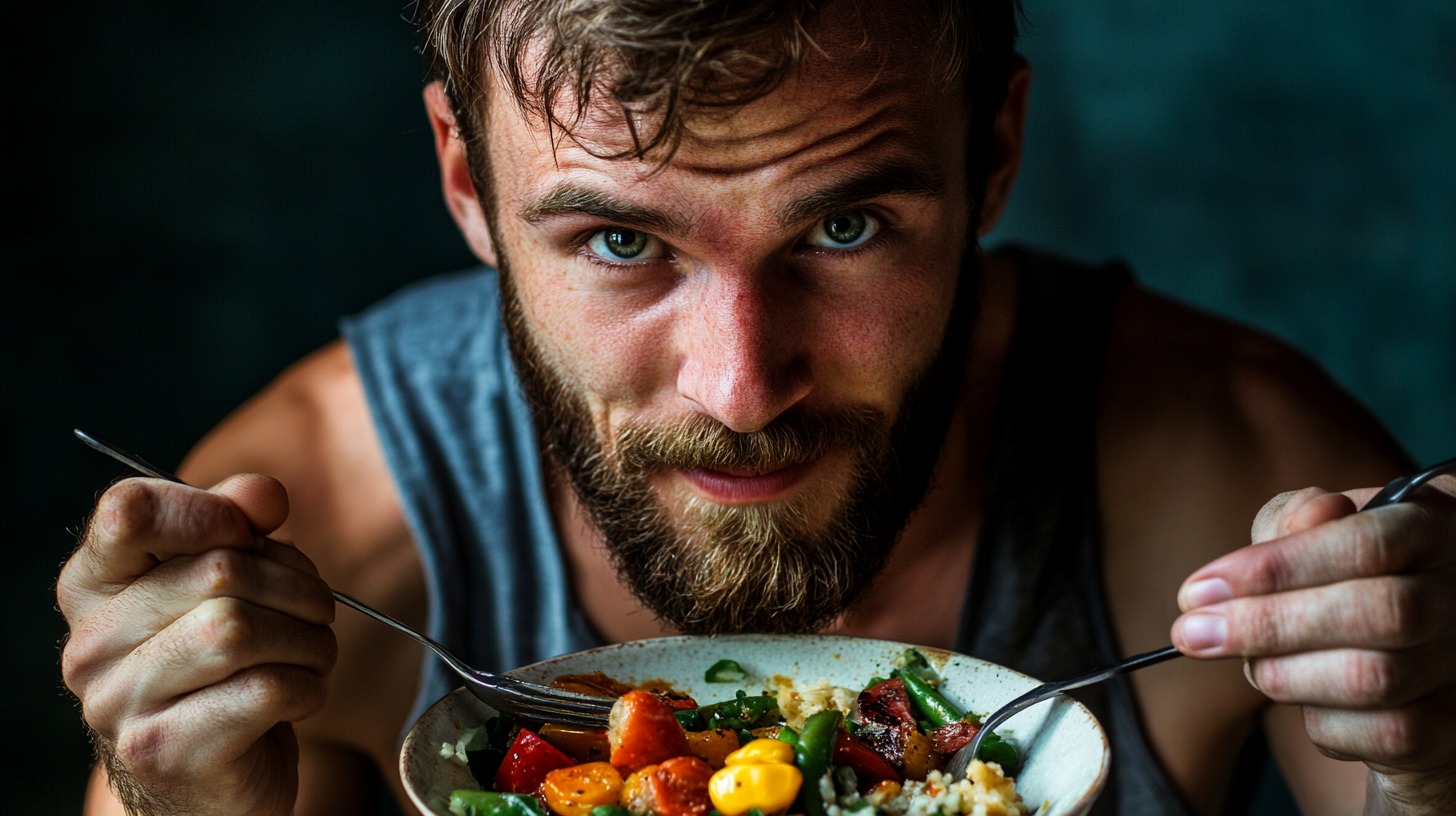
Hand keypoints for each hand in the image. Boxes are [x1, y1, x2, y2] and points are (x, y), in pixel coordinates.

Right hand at [58, 475, 336, 815]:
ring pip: (241, 630)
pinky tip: (300, 695)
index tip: (253, 532)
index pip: (130, 511)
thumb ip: (236, 524)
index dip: (210, 510)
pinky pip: (265, 689)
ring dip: (309, 639)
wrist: (212, 780)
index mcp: (94, 586)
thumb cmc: (222, 668)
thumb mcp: (224, 585)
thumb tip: (263, 494)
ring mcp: (119, 702)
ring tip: (312, 653)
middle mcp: (92, 644)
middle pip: (220, 570)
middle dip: (297, 586)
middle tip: (315, 611)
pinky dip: (307, 686)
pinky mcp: (163, 751)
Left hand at [1170, 475, 1455, 812]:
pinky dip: (1321, 724)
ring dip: (1286, 675)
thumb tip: (1294, 526)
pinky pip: (1381, 734)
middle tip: (1193, 634)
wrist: (1398, 670)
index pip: (1366, 542)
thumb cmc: (1339, 584)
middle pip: (1381, 610)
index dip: (1276, 568)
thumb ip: (1293, 522)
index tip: (1197, 592)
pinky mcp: (1452, 727)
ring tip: (1250, 668)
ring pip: (1376, 677)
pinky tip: (1307, 702)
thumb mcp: (1310, 538)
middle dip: (1268, 624)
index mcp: (1434, 522)